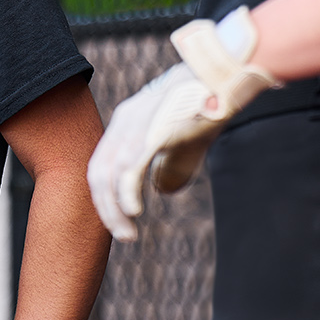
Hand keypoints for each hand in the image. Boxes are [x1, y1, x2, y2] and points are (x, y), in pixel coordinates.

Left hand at [87, 8, 276, 240]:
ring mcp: (135, 126)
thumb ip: (169, 165)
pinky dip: (126, 193)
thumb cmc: (203, 111)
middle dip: (105, 208)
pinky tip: (133, 212)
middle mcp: (123, 123)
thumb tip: (161, 189)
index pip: (100, 166)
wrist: (221, 83)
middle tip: (122, 235)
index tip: (116, 220)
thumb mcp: (182, 143)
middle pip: (98, 173)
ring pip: (110, 175)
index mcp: (124, 124)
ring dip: (114, 209)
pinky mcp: (151, 132)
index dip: (104, 196)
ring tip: (127, 233)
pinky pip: (129, 167)